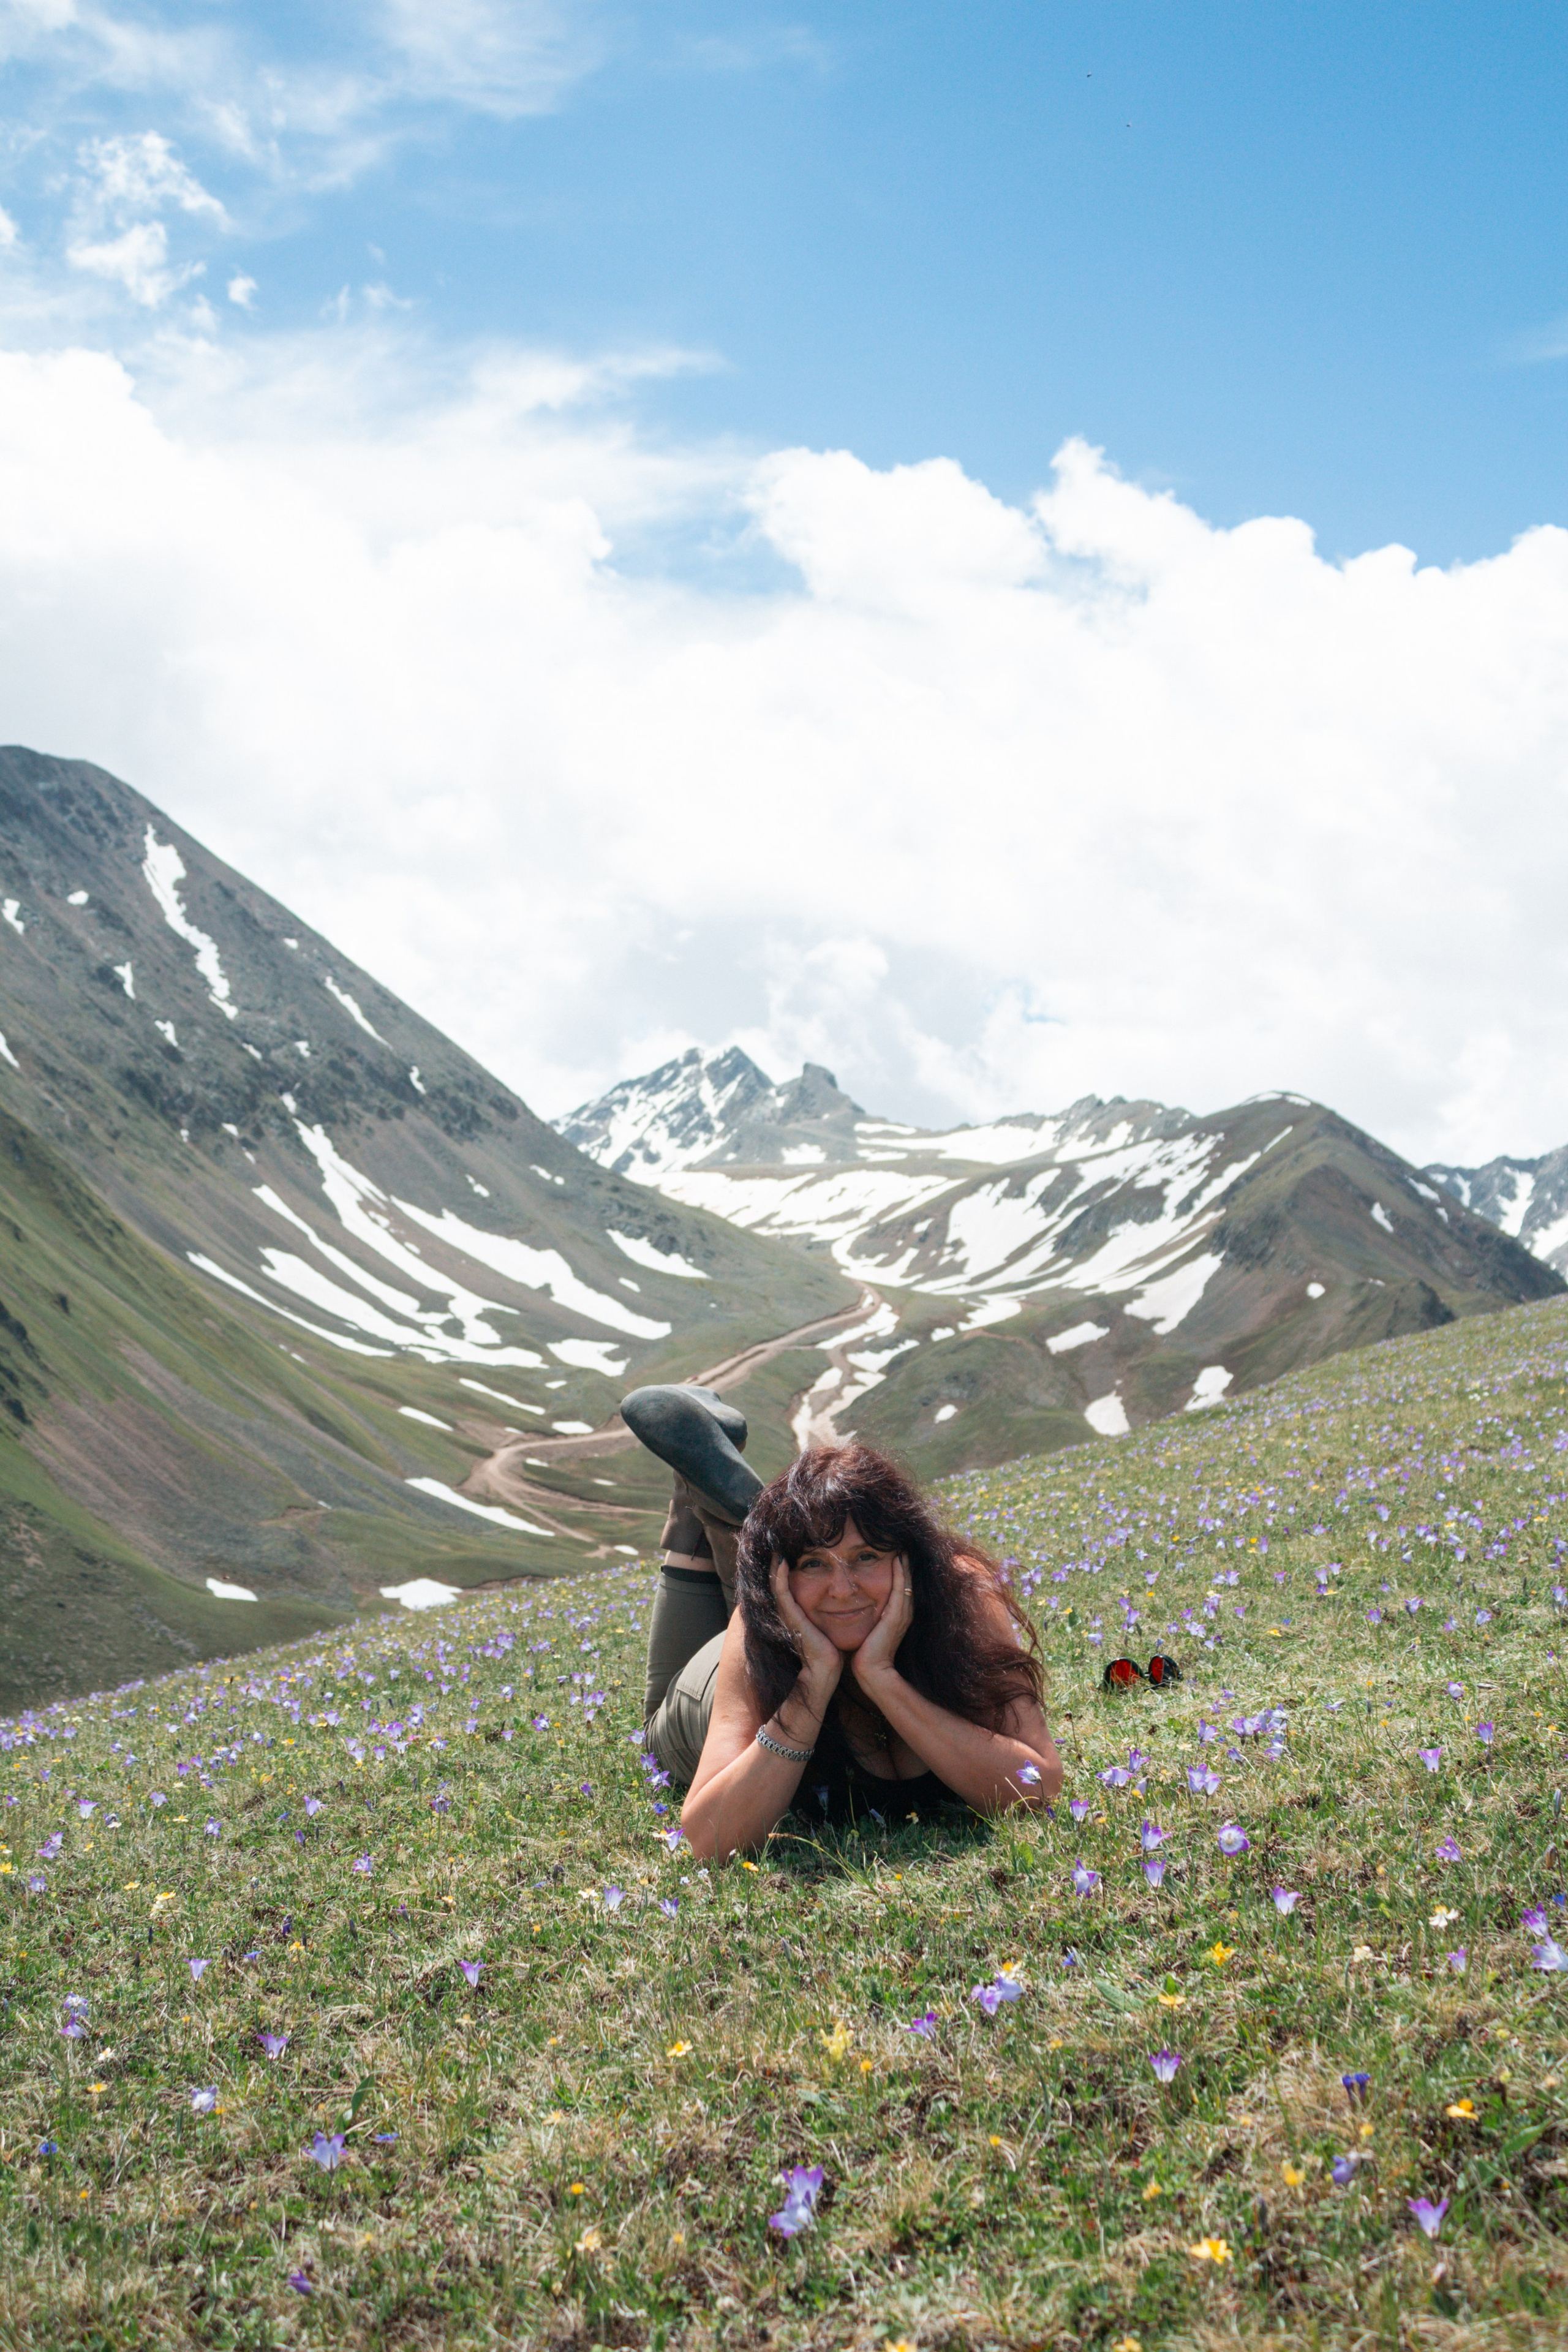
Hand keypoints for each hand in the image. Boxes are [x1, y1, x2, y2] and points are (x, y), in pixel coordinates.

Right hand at [771, 1557, 842, 1712]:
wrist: (827, 1670)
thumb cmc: (831, 1651)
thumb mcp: (827, 1627)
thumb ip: (827, 1615)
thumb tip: (841, 1602)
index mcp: (798, 1614)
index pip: (788, 1587)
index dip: (784, 1571)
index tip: (787, 1552)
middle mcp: (791, 1613)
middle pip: (779, 1584)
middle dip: (776, 1565)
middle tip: (775, 1545)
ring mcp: (789, 1615)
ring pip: (777, 1585)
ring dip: (774, 1567)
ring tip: (775, 1549)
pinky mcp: (791, 1618)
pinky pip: (782, 1593)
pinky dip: (779, 1577)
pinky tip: (780, 1563)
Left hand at [847, 1555, 913, 1691]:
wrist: (871, 1671)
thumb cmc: (866, 1653)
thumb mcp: (870, 1629)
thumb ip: (870, 1617)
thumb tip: (857, 1605)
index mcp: (897, 1616)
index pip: (902, 1587)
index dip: (901, 1571)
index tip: (897, 1553)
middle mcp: (903, 1613)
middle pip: (908, 1582)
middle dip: (906, 1563)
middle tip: (904, 1544)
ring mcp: (902, 1615)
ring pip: (906, 1583)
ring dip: (905, 1564)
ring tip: (904, 1546)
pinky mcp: (896, 1617)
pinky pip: (901, 1590)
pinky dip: (900, 1574)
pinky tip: (898, 1560)